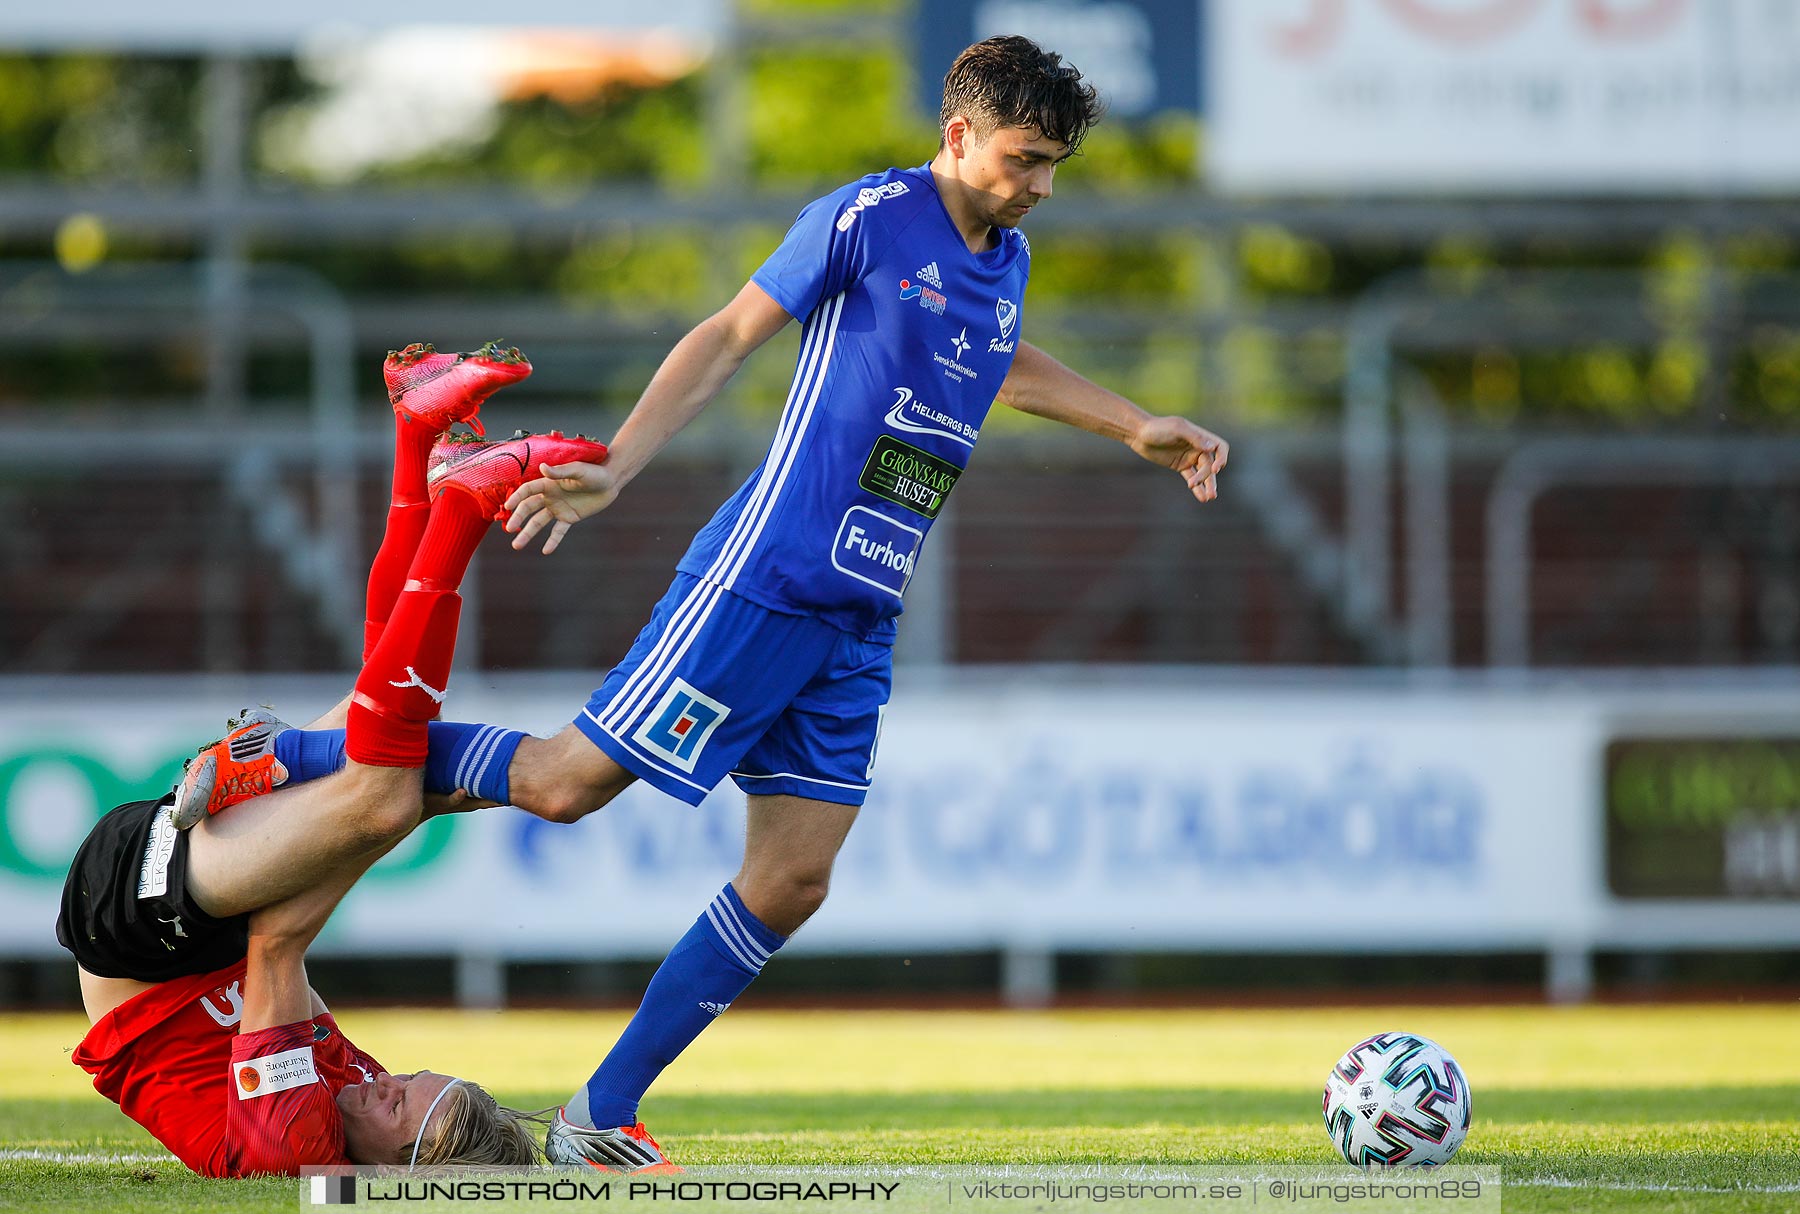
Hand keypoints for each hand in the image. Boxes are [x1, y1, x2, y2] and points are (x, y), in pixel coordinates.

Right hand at [503, 460, 618, 553]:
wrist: (610, 482)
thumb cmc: (594, 472)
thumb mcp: (578, 470)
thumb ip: (560, 472)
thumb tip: (542, 467)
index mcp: (549, 483)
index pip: (528, 491)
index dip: (517, 498)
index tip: (507, 507)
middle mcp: (550, 496)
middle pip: (529, 508)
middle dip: (518, 518)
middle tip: (510, 529)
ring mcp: (558, 508)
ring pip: (539, 522)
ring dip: (528, 533)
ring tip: (517, 546)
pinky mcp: (569, 518)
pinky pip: (558, 531)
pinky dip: (552, 541)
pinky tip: (546, 551)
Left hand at [1129, 415, 1228, 502]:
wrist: (1139, 434)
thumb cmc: (1158, 427)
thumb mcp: (1177, 429)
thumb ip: (1195, 437)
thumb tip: (1212, 448)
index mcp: (1200, 436)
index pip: (1220, 447)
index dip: (1222, 458)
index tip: (1216, 469)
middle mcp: (1198, 447)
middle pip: (1210, 464)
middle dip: (1208, 478)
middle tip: (1205, 490)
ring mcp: (1189, 457)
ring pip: (1203, 473)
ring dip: (1207, 484)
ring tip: (1209, 498)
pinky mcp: (1180, 465)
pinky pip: (1191, 477)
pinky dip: (1197, 488)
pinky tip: (1201, 497)